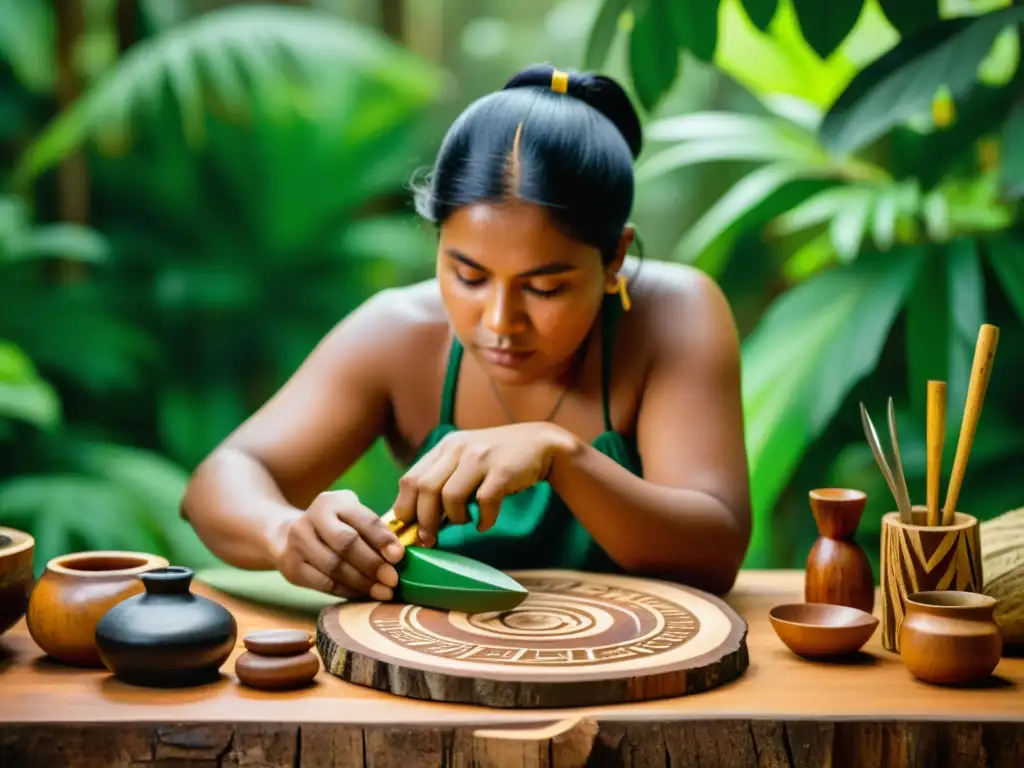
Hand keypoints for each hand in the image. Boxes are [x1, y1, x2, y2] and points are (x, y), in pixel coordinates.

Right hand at [274, 490, 404, 599]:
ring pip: (334, 566)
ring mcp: (298, 542)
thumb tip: (399, 554)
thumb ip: (371, 528)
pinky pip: (324, 583)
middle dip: (373, 563)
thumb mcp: (349, 515)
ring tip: (383, 591)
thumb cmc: (332, 525)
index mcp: (332, 502)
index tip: (399, 556)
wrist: (285, 534)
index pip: (362, 519)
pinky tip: (363, 594)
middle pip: (346, 543)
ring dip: (363, 582)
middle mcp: (312, 518)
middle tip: (393, 579)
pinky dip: (347, 590)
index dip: (382, 539)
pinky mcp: (291, 567)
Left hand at [392, 423, 576, 545]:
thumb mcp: (464, 460)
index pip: (410, 479)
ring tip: (465, 522)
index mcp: (444, 447)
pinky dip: (483, 520)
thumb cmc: (497, 461)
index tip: (408, 530)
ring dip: (454, 519)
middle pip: (425, 489)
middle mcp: (458, 448)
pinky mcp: (503, 470)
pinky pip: (484, 503)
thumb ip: (442, 480)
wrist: (541, 445)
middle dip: (424, 521)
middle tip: (429, 540)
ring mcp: (481, 457)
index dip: (404, 508)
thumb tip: (416, 520)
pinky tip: (485, 523)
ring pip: (450, 497)